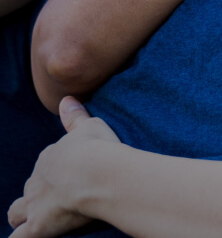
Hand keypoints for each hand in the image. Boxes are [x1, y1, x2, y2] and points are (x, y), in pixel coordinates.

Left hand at [8, 97, 120, 237]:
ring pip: (17, 212)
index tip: (77, 175)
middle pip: (31, 188)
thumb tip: (66, 100)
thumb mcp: (90, 127)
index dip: (61, 171)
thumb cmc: (99, 150)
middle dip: (40, 194)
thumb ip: (76, 117)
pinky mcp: (38, 225)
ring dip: (22, 217)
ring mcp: (35, 204)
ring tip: (34, 221)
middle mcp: (37, 180)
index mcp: (50, 158)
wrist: (98, 174)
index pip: (49, 164)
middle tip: (60, 200)